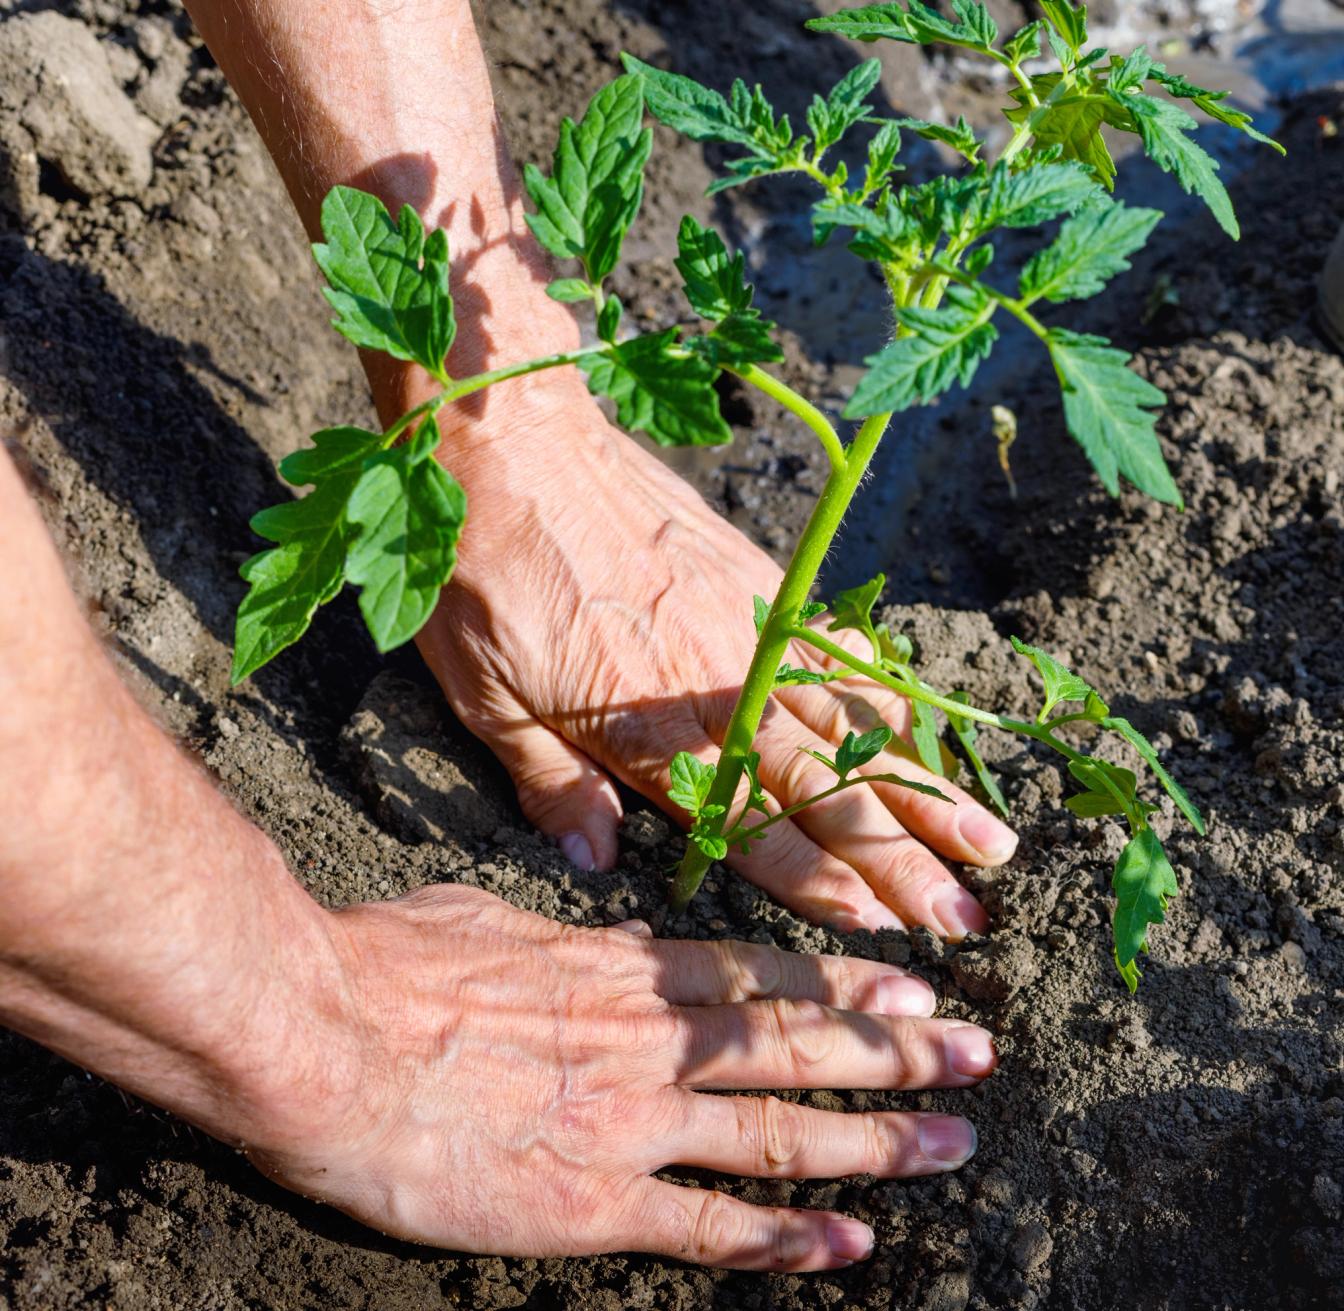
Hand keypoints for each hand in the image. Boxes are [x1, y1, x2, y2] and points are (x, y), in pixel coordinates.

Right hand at [250, 884, 994, 1269]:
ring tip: (951, 1143)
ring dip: (874, 1140)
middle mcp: (651, 1041)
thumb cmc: (391, 962)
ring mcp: (632, 1124)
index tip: (916, 983)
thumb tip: (603, 919)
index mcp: (622, 969)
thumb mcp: (484, 913)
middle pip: (797, 1044)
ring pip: (779, 1134)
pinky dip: (785, 1240)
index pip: (762, 973)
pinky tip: (850, 1245)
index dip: (847, 980)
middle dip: (896, 1049)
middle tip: (977, 1054)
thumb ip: (559, 929)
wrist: (326, 1038)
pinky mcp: (592, 1205)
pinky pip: (709, 1229)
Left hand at [412, 374, 1016, 937]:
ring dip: (925, 787)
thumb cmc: (483, 577)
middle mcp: (719, 690)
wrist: (513, 446)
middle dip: (904, 861)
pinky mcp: (762, 580)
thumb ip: (551, 786)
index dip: (819, 882)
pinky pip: (842, 651)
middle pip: (829, 789)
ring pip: (856, 725)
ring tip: (989, 839)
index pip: (751, 826)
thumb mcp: (484, 699)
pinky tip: (928, 728)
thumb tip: (596, 861)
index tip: (882, 927)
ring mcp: (752, 631)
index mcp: (649, 733)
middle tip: (971, 914)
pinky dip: (891, 697)